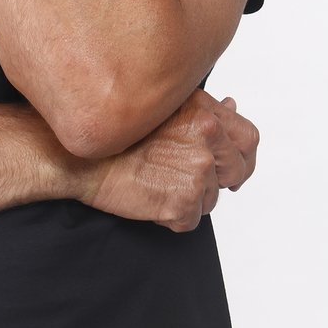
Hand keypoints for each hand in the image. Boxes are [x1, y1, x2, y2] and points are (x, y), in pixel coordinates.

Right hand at [75, 89, 258, 231]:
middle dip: (216, 181)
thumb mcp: (162, 106)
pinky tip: (150, 197)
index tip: (227, 167)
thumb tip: (231, 107)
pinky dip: (172, 216)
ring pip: (211, 198)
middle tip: (187, 180)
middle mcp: (205, 137)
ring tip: (156, 182)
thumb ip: (201, 109)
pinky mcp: (182, 200)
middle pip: (235, 172)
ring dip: (189, 198)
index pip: (248, 138)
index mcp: (203, 111)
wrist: (79, 155)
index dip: (240, 156)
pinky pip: (190, 220)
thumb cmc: (115, 131)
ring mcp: (197, 170)